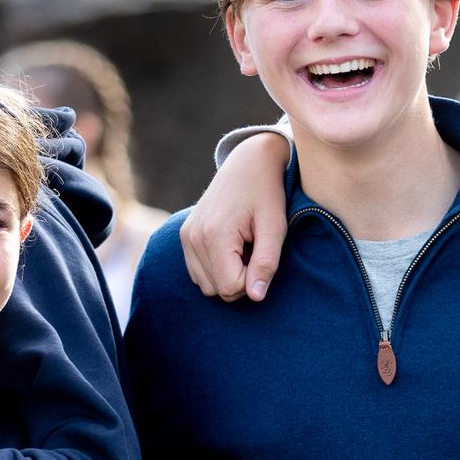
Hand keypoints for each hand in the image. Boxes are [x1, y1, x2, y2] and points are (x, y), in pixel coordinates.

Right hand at [181, 132, 290, 300]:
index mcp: (214, 235)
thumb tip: (256, 296)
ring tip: (243, 247)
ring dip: (228, 275)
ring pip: (206, 285)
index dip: (252, 280)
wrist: (248, 162)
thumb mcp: (275, 227)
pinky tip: (231, 247)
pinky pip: (198, 272)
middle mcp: (193, 237)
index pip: (230, 287)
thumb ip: (266, 263)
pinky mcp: (185, 235)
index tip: (262, 255)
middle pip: (217, 290)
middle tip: (254, 250)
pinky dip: (216, 268)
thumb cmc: (266, 193)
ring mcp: (186, 236)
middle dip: (240, 279)